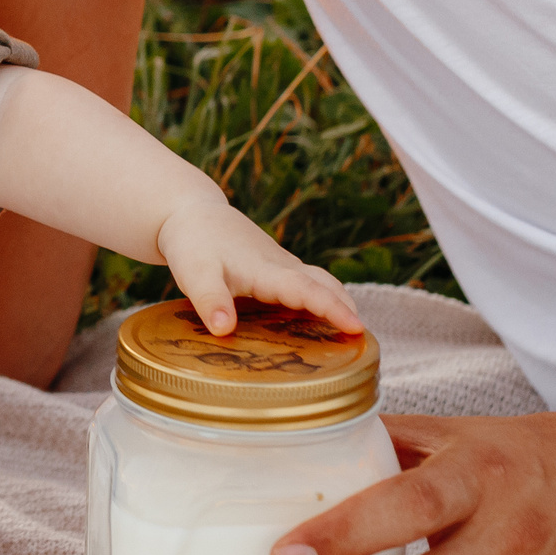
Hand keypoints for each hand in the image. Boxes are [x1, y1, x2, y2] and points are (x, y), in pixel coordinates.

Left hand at [153, 192, 361, 335]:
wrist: (191, 213)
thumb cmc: (194, 244)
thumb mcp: (195, 274)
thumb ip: (210, 301)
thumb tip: (223, 331)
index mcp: (267, 270)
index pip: (308, 290)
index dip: (332, 309)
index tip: (356, 327)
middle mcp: (282, 267)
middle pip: (325, 285)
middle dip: (346, 309)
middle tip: (364, 341)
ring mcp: (281, 266)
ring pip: (320, 283)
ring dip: (338, 303)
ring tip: (350, 335)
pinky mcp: (275, 269)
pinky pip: (307, 285)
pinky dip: (322, 300)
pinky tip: (318, 324)